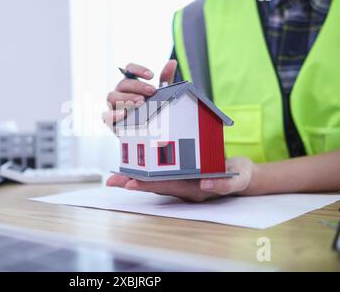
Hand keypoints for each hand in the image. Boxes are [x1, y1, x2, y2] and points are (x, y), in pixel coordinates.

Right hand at [102, 60, 177, 125]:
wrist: (149, 133)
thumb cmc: (152, 111)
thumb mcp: (161, 95)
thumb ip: (165, 79)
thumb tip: (172, 62)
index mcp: (130, 83)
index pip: (129, 69)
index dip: (138, 70)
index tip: (151, 76)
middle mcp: (119, 92)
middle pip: (122, 83)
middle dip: (138, 86)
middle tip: (152, 91)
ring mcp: (113, 106)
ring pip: (111, 97)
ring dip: (126, 98)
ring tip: (141, 103)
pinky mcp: (111, 121)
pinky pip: (106, 115)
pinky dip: (113, 114)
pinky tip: (125, 114)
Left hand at [106, 157, 255, 201]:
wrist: (240, 174)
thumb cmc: (238, 176)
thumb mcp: (237, 179)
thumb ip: (224, 183)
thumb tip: (204, 183)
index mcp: (194, 188)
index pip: (168, 186)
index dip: (149, 184)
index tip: (131, 182)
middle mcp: (183, 186)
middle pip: (154, 184)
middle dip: (133, 182)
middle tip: (113, 181)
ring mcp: (180, 180)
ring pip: (154, 179)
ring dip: (135, 177)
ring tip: (115, 176)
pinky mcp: (180, 172)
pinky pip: (160, 171)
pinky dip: (145, 168)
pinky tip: (133, 164)